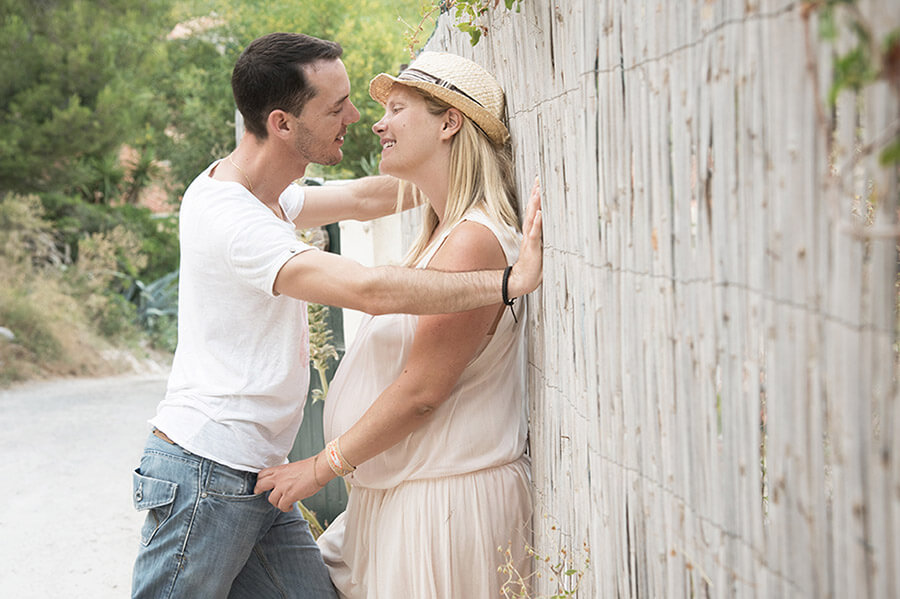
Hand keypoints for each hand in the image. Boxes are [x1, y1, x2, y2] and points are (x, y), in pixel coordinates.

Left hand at [254, 454, 327, 511]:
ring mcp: (283, 487)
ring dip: (276, 503)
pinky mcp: (289, 495)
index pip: (262, 474)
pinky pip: (281, 506)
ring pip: (271, 499)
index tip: (261, 485)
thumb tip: (284, 483)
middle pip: (260, 485)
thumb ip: (285, 475)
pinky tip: (290, 507)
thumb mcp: (293, 468)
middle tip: (260, 494)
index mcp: (279, 469)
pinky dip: (285, 508)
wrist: (319, 469)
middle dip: (258, 491)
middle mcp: (278, 477)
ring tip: (284, 503)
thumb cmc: (310, 468)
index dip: (259, 481)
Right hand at [508, 177, 542, 296]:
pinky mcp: (532, 248)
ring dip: (535, 205)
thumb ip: (546, 238)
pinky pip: (534, 233)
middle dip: (535, 195)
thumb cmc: (534, 267)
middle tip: (538, 180)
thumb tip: (557, 230)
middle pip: (532, 210)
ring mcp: (530, 239)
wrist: (523, 280)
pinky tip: (540, 214)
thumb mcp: (543, 249)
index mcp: (532, 232)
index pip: (535, 211)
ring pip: (532, 218)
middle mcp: (530, 233)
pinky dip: (537, 223)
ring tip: (538, 191)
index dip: (537, 198)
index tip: (540, 184)